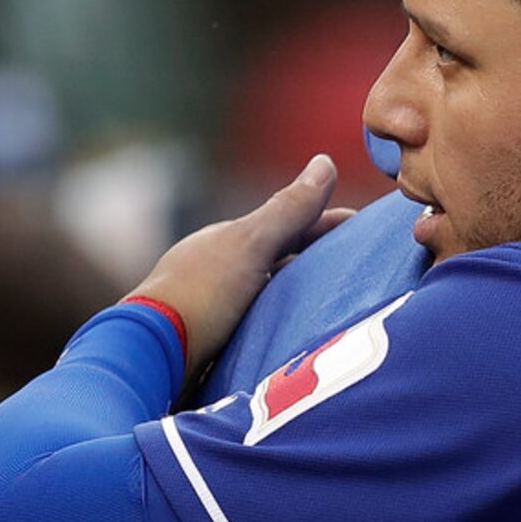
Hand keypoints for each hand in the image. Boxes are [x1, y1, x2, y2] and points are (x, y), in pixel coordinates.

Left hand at [127, 156, 352, 386]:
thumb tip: (325, 162)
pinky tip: (306, 341)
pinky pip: (265, 330)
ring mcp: (217, 312)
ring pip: (272, 296)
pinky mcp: (217, 349)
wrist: (152, 359)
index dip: (328, 224)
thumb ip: (289, 210)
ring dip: (304, 296)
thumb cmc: (200, 294)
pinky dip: (288, 327)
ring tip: (345, 307)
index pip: (288, 226)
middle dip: (320, 260)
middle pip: (281, 261)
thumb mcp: (250, 245)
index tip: (368, 228)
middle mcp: (220, 274)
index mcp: (226, 244)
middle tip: (367, 266)